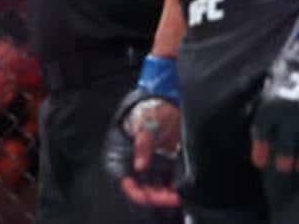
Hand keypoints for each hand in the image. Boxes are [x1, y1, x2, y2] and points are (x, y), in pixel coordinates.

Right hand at [105, 89, 182, 206]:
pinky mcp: (160, 165)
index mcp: (121, 157)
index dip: (141, 193)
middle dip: (157, 196)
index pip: (128, 184)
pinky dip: (170, 187)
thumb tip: (139, 165)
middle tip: (172, 196)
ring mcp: (147, 166)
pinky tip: (178, 188)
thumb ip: (142, 144)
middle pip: (142, 190)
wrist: (165, 102)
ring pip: (153, 189)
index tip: (156, 196)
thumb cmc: (148, 109)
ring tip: (176, 194)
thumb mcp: (145, 125)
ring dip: (164, 194)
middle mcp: (133, 165)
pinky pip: (164, 182)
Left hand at [251, 2, 298, 173]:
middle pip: (285, 149)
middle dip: (283, 160)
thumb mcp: (276, 75)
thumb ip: (270, 98)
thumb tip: (264, 118)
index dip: (261, 150)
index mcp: (272, 104)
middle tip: (283, 167)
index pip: (263, 135)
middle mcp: (292, 117)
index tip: (259, 161)